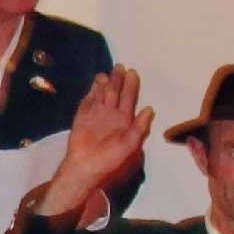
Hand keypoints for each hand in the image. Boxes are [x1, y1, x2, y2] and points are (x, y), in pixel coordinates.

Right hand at [38, 68, 152, 216]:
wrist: (85, 167)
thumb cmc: (110, 159)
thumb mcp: (130, 145)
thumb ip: (139, 127)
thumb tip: (150, 109)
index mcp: (124, 120)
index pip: (129, 98)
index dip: (131, 85)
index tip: (132, 72)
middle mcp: (111, 115)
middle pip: (115, 92)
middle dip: (117, 79)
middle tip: (119, 66)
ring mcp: (96, 115)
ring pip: (101, 94)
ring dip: (104, 84)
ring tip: (106, 73)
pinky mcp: (82, 117)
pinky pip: (87, 102)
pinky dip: (91, 93)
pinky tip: (95, 84)